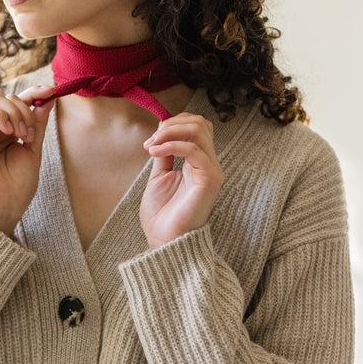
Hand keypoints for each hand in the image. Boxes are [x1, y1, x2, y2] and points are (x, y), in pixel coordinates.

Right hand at [0, 84, 57, 235]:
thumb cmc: (18, 185)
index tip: (52, 90)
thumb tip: (48, 99)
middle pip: (10, 99)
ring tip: (20, 135)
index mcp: (11, 131)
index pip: (21, 104)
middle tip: (29, 134)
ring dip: (14, 113)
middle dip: (25, 110)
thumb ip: (37, 124)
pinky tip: (8, 131)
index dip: (35, 93)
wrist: (3, 205)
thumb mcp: (33, 149)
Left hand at [140, 114, 223, 247]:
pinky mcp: (210, 178)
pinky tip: (155, 151)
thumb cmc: (162, 215)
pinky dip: (171, 144)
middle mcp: (208, 163)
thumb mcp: (159, 176)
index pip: (196, 127)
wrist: (164, 240)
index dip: (174, 123)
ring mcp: (211, 170)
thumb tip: (161, 133)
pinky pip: (194, 149)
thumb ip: (164, 154)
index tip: (151, 138)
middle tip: (151, 140)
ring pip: (199, 129)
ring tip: (151, 145)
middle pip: (200, 123)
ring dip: (170, 131)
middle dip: (172, 123)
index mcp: (198, 162)